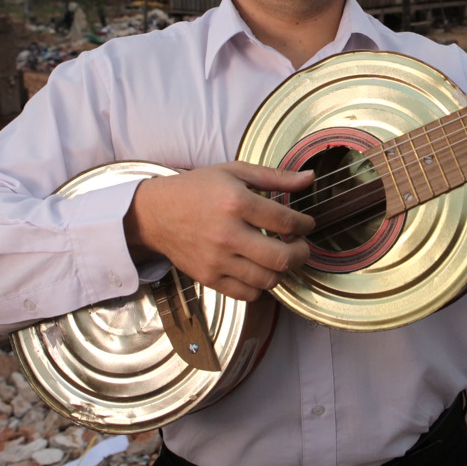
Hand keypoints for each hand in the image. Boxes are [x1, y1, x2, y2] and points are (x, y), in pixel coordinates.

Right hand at [123, 162, 315, 301]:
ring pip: (268, 280)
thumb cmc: (197, 189)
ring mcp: (217, 260)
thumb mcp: (235, 172)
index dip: (305, 225)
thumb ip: (276, 177)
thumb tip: (310, 178)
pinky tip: (260, 268)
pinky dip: (261, 285)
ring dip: (282, 270)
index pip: (286, 222)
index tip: (306, 224)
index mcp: (236, 203)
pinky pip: (248, 294)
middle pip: (281, 258)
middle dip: (302, 253)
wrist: (156, 214)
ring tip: (281, 256)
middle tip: (300, 246)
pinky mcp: (209, 278)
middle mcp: (227, 234)